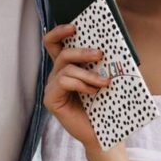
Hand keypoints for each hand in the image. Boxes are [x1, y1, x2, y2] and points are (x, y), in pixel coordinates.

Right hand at [43, 24, 108, 149]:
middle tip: (99, 54)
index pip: (54, 43)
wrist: (103, 133)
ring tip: (104, 83)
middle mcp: (57, 74)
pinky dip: (80, 84)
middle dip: (81, 51)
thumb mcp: (104, 78)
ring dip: (88, 74)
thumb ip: (101, 63)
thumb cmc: (104, 105)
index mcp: (67, 66)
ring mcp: (52, 87)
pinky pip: (63, 82)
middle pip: (61, 52)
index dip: (59, 31)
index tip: (74, 26)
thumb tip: (109, 45)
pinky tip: (92, 93)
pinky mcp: (51, 99)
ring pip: (66, 68)